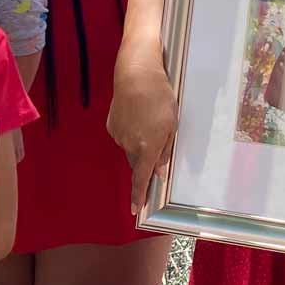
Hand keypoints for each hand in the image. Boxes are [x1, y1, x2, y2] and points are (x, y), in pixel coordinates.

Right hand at [106, 59, 177, 217]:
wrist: (136, 75)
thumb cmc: (160, 97)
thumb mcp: (172, 124)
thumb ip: (165, 150)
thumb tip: (159, 171)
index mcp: (148, 148)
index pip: (142, 179)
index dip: (138, 195)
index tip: (135, 209)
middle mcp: (130, 146)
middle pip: (137, 163)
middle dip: (145, 160)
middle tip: (155, 141)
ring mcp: (119, 135)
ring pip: (130, 148)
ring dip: (139, 142)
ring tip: (148, 119)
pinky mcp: (112, 125)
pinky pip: (123, 135)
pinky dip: (131, 131)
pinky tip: (137, 114)